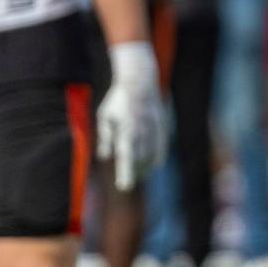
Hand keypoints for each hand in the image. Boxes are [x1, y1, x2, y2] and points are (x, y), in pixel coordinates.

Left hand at [97, 42, 168, 190]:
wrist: (140, 80)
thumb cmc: (118, 100)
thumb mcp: (105, 116)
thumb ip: (105, 138)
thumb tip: (105, 157)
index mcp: (126, 130)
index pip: (126, 157)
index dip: (125, 173)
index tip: (124, 187)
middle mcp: (142, 131)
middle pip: (140, 160)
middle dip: (135, 172)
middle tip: (130, 179)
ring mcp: (154, 128)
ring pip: (152, 155)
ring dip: (146, 167)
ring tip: (141, 173)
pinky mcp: (162, 125)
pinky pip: (162, 146)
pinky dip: (158, 157)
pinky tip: (154, 164)